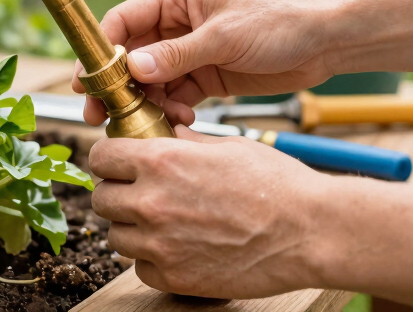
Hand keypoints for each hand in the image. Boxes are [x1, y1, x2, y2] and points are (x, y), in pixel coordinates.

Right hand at [73, 0, 342, 125]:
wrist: (328, 39)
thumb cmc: (280, 20)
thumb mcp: (224, 37)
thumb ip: (176, 55)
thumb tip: (133, 69)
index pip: (122, 22)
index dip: (100, 52)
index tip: (87, 82)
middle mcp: (176, 23)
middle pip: (130, 56)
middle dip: (116, 86)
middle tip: (101, 116)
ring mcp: (191, 51)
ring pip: (151, 80)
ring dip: (147, 102)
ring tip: (156, 121)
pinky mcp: (208, 74)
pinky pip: (176, 93)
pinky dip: (173, 108)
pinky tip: (183, 118)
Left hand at [89, 125, 331, 298]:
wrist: (310, 232)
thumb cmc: (276, 184)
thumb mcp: (225, 146)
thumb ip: (183, 143)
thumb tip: (162, 135)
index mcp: (161, 161)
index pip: (101, 157)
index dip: (110, 160)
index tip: (119, 165)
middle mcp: (152, 202)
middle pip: (102, 199)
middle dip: (118, 194)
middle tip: (142, 195)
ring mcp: (160, 243)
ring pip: (117, 236)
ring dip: (133, 229)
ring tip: (164, 223)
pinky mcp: (174, 277)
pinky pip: (139, 267)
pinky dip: (152, 260)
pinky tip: (177, 248)